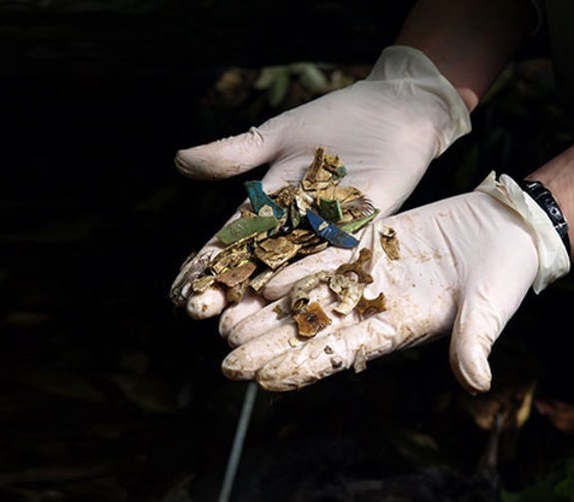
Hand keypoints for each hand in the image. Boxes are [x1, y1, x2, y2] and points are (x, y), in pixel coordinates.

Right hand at [170, 46, 470, 323]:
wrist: (396, 109)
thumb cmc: (339, 120)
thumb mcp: (278, 136)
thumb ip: (234, 154)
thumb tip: (177, 161)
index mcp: (273, 205)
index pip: (231, 240)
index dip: (206, 264)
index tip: (178, 289)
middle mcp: (298, 226)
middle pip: (255, 263)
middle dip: (226, 288)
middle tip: (197, 312)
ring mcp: (330, 231)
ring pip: (290, 268)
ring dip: (260, 294)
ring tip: (233, 320)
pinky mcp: (364, 228)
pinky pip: (334, 254)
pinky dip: (309, 272)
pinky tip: (283, 292)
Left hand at [220, 173, 569, 392]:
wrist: (504, 227)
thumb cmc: (503, 275)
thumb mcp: (489, 309)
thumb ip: (474, 342)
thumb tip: (476, 383)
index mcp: (398, 328)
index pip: (342, 353)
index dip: (303, 367)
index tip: (263, 381)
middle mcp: (373, 306)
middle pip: (312, 329)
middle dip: (269, 346)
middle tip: (226, 360)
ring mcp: (367, 274)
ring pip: (308, 294)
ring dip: (267, 310)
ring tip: (226, 321)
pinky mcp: (368, 242)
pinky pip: (324, 252)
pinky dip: (293, 263)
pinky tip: (258, 273)